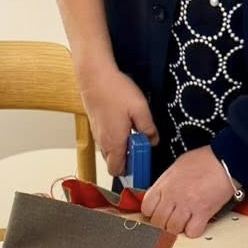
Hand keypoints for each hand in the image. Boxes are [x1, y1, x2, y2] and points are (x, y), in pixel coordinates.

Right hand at [76, 58, 157, 179]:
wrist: (94, 75)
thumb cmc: (115, 91)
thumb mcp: (140, 109)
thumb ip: (148, 128)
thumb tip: (153, 141)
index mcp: (114, 143)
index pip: (118, 171)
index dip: (131, 171)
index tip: (143, 161)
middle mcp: (103, 142)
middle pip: (113, 164)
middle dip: (127, 161)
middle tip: (140, 146)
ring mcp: (97, 134)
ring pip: (109, 152)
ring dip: (121, 149)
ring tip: (133, 133)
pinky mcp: (95, 125)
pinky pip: (105, 141)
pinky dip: (114, 139)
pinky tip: (124, 123)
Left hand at [140, 147, 234, 237]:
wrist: (225, 160)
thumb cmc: (205, 160)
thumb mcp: (177, 166)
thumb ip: (166, 182)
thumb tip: (161, 193)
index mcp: (165, 183)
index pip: (147, 207)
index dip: (151, 213)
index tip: (157, 213)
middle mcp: (173, 196)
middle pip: (158, 221)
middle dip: (163, 223)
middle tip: (171, 219)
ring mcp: (187, 205)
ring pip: (173, 229)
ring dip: (178, 228)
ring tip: (184, 221)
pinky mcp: (203, 213)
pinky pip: (192, 232)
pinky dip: (193, 231)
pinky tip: (196, 223)